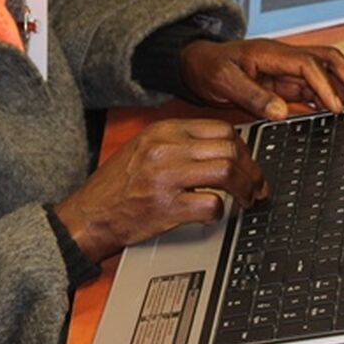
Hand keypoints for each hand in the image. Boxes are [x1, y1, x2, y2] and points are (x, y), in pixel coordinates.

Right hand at [52, 119, 267, 261]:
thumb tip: (223, 148)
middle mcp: (165, 149)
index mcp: (162, 131)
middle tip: (255, 185)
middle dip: (251, 169)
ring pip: (227, 171)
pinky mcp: (166, 207)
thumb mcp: (143, 148)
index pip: (220, 129)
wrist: (89, 214)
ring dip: (245, 189)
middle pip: (230, 148)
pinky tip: (215, 213)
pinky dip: (221, 211)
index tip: (248, 163)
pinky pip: (212, 204)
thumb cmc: (116, 186)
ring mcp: (165, 177)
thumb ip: (179, 143)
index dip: (243, 148)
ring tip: (246, 199)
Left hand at [180, 38, 343, 119]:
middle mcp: (283, 59)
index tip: (337, 107)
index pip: (309, 66)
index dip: (325, 86)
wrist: (193, 64)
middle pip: (328, 62)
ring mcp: (285, 70)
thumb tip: (281, 112)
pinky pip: (312, 89)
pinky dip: (329, 99)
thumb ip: (252, 96)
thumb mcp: (223, 81)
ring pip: (325, 76)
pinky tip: (340, 112)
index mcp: (271, 53)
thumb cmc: (206, 66)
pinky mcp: (283, 83)